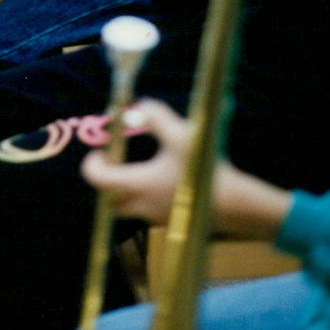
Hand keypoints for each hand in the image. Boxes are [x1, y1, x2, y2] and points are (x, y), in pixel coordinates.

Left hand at [81, 99, 193, 222]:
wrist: (236, 203)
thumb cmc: (203, 167)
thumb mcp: (179, 133)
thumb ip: (155, 115)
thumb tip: (137, 107)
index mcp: (138, 184)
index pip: (98, 180)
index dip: (92, 165)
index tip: (97, 153)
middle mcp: (143, 205)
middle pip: (109, 200)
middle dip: (106, 181)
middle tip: (114, 162)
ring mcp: (157, 217)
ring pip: (128, 207)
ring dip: (125, 189)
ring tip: (138, 168)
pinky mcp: (171, 222)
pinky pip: (147, 210)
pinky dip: (143, 196)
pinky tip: (162, 179)